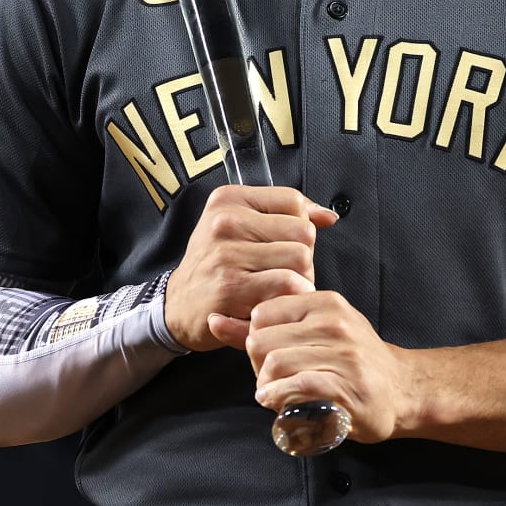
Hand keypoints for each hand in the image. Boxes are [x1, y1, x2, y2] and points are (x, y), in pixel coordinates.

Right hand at [165, 185, 336, 351]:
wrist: (178, 306)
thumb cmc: (217, 266)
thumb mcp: (241, 228)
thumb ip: (287, 216)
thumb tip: (328, 216)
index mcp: (229, 199)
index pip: (293, 202)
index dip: (298, 226)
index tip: (281, 244)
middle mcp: (225, 221)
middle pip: (303, 232)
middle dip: (302, 257)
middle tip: (279, 272)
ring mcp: (227, 253)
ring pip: (301, 259)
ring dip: (299, 280)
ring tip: (276, 288)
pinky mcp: (232, 287)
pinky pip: (288, 285)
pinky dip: (289, 298)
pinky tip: (272, 302)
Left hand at [218, 290, 412, 445]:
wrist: (400, 389)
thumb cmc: (349, 360)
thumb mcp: (311, 332)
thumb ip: (260, 329)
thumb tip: (211, 319)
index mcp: (324, 302)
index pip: (261, 315)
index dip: (254, 340)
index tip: (266, 358)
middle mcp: (335, 322)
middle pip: (263, 341)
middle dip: (257, 366)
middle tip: (269, 380)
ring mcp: (344, 353)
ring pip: (276, 363)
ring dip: (266, 386)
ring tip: (274, 394)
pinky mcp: (348, 385)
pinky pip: (298, 385)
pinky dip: (279, 397)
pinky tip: (277, 403)